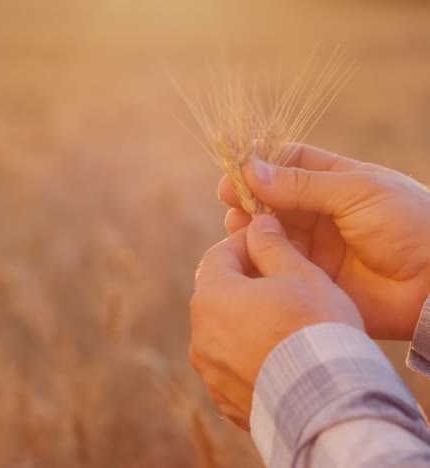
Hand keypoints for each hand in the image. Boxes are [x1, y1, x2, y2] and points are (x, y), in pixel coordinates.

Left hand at [189, 215, 362, 429]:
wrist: (330, 404)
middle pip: (219, 293)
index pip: (218, 256)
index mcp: (212, 298)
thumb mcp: (299, 274)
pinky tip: (279, 351)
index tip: (266, 238)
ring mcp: (211, 371)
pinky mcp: (226, 398)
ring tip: (282, 316)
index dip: (243, 242)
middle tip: (279, 276)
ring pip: (225, 329)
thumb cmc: (316, 329)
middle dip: (246, 279)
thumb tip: (258, 225)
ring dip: (246, 316)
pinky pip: (233, 363)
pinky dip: (249, 350)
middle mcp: (201, 336)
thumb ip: (272, 244)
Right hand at [219, 144, 429, 338]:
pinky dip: (260, 256)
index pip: (291, 162)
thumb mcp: (358, 191)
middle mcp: (322, 211)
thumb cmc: (409, 224)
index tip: (237, 168)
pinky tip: (247, 252)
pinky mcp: (312, 274)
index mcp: (338, 181)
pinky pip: (278, 262)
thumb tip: (253, 170)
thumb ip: (304, 184)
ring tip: (236, 225)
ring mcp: (316, 244)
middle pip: (275, 198)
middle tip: (228, 200)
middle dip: (250, 196)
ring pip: (272, 230)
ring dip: (251, 226)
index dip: (263, 163)